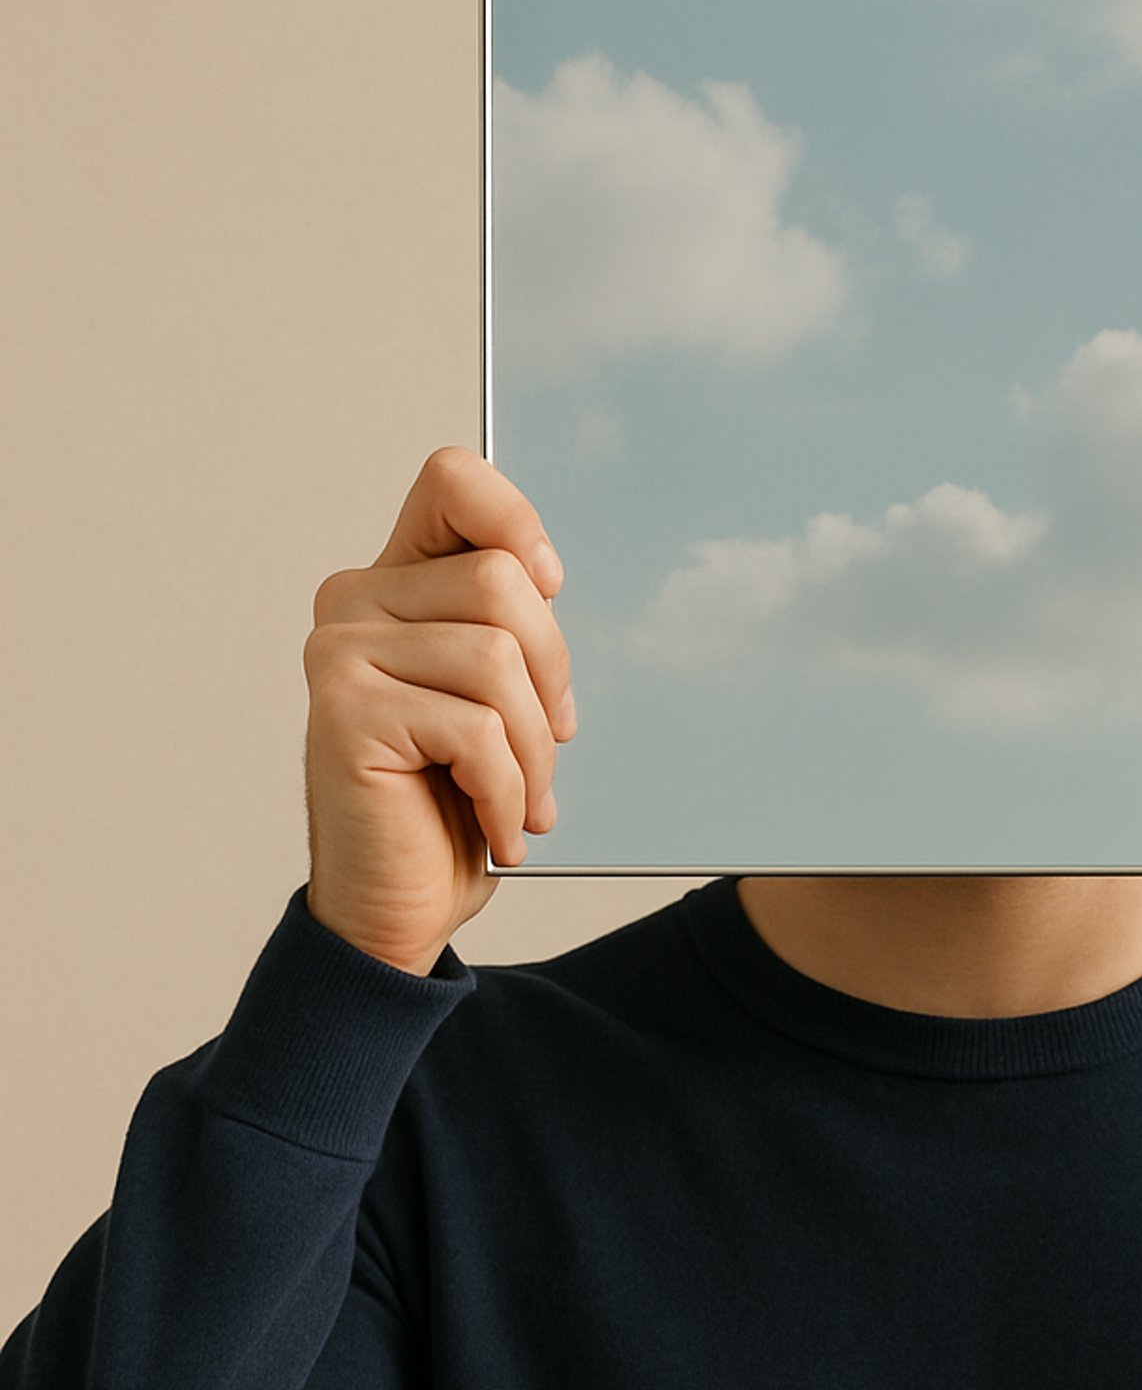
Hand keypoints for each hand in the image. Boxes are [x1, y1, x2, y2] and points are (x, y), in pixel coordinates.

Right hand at [302, 445, 576, 976]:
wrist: (394, 907)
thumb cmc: (447, 804)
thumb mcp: (494, 699)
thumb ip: (507, 627)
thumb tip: (546, 577)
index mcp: (392, 584)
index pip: (451, 482)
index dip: (515, 518)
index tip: (550, 584)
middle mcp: (352, 604)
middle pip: (503, 583)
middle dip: (552, 675)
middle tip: (550, 745)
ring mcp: (341, 656)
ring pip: (499, 658)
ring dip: (535, 748)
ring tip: (523, 798)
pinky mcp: (347, 713)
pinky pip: (476, 728)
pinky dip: (508, 789)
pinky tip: (498, 828)